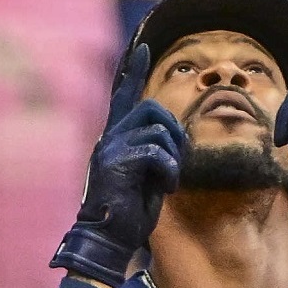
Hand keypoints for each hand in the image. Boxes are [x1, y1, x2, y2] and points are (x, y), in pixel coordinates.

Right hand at [50, 44, 183, 287]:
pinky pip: (157, 151)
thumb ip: (152, 153)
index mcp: (115, 139)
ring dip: (174, 155)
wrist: (108, 239)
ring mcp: (110, 148)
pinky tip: (165, 188)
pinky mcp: (116, 163)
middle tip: (178, 158)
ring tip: (168, 180)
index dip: (133, 72)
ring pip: (157, 127)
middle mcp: (109, 138)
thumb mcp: (145, 176)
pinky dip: (170, 170)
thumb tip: (174, 139)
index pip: (123, 97)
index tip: (143, 48)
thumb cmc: (128, 212)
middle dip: (175, 129)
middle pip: (151, 106)